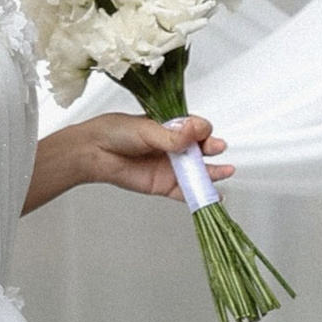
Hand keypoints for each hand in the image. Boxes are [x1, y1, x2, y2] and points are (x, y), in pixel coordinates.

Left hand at [86, 112, 233, 200]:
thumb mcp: (146, 129)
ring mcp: (171, 167)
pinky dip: (199, 195)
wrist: (94, 152)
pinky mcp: (164, 185)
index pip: (196, 128)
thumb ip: (171, 135)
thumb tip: (194, 130)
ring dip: (213, 172)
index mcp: (171, 127)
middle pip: (201, 149)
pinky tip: (213, 194)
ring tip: (226, 171)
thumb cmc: (116, 132)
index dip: (202, 130)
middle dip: (212, 148)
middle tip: (216, 147)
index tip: (202, 131)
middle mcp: (174, 146)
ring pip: (197, 171)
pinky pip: (185, 192)